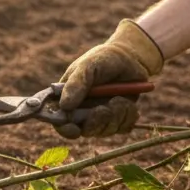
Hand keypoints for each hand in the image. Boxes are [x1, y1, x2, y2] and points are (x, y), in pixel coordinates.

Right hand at [55, 19, 164, 139]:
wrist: (131, 59)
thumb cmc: (103, 59)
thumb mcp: (88, 66)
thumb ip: (75, 84)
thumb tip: (64, 106)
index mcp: (66, 98)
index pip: (58, 120)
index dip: (64, 128)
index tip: (74, 129)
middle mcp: (81, 111)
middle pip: (83, 130)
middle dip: (96, 122)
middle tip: (104, 109)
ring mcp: (100, 117)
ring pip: (104, 131)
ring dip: (115, 116)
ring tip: (120, 98)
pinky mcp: (117, 119)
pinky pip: (122, 128)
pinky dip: (127, 117)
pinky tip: (127, 102)